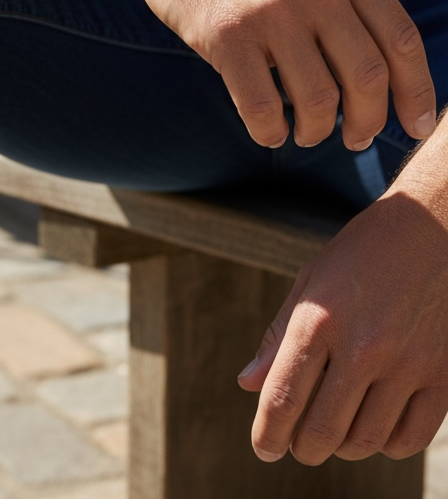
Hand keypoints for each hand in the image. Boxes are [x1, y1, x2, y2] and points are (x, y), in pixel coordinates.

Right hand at [120, 0, 435, 149]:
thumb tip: (382, 69)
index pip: (401, 40)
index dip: (415, 91)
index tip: (413, 124)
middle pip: (367, 77)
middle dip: (367, 122)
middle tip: (354, 138)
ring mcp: (270, 11)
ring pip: (318, 101)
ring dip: (316, 131)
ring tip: (305, 132)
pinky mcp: (225, 35)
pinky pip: (262, 107)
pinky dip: (270, 132)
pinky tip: (268, 130)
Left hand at [237, 172, 447, 462]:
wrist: (431, 226)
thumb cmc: (363, 252)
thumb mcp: (311, 280)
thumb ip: (279, 335)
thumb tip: (248, 384)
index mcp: (320, 319)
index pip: (284, 398)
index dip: (268, 434)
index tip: (264, 449)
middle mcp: (363, 346)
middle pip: (322, 431)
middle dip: (303, 447)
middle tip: (299, 445)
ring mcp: (407, 364)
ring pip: (365, 441)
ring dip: (344, 446)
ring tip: (336, 431)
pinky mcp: (443, 376)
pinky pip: (410, 439)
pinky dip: (388, 446)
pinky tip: (377, 427)